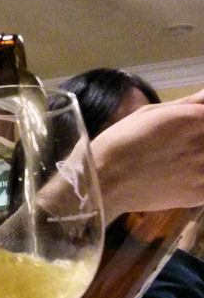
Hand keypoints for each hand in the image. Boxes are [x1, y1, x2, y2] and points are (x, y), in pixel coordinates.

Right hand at [90, 87, 203, 222]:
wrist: (103, 180)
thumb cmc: (119, 142)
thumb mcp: (147, 114)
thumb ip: (186, 104)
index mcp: (195, 117)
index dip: (198, 123)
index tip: (188, 129)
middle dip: (196, 142)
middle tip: (172, 149)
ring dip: (196, 161)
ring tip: (173, 165)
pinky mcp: (200, 194)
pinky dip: (197, 181)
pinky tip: (179, 180)